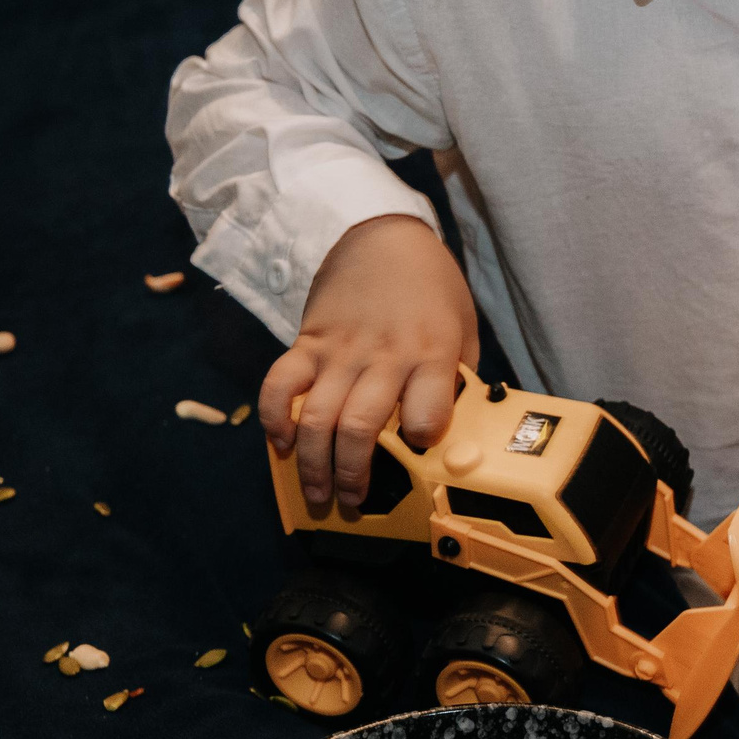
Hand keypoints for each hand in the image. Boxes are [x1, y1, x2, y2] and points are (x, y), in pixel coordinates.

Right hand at [258, 214, 476, 513]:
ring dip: (312, 464)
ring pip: (317, 418)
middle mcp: (384, 356)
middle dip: (352, 477)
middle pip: (360, 428)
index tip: (420, 455)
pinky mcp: (309, 342)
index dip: (423, 438)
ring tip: (317, 492)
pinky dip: (273, 418)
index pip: (428, 407)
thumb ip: (458, 379)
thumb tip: (456, 433)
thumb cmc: (432, 289)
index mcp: (431, 352)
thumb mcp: (464, 328)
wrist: (384, 235)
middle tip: (351, 503)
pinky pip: (280, 384)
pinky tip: (280, 443)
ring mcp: (341, 350)